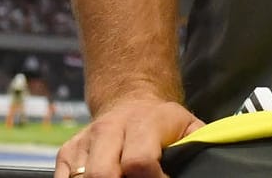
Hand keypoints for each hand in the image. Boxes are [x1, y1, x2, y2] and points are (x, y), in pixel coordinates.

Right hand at [55, 97, 203, 177]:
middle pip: (103, 174)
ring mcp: (85, 140)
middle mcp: (110, 129)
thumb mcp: (188, 128)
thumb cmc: (163, 124)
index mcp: (144, 123)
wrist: (130, 102)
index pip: (139, 162)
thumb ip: (196, 146)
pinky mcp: (67, 152)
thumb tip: (203, 163)